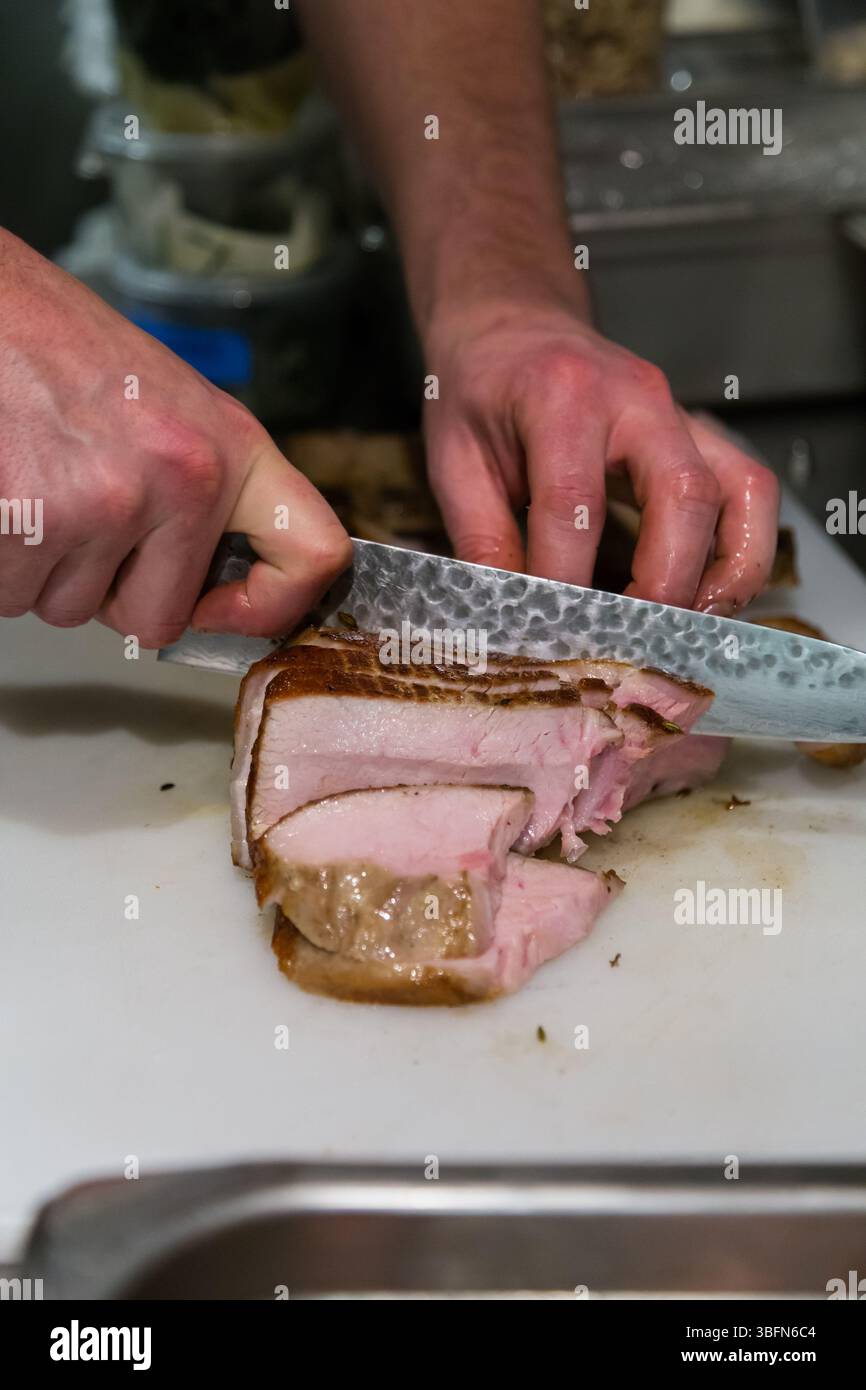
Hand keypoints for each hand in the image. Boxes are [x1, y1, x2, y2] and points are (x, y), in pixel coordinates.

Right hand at [0, 232, 349, 645]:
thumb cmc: (65, 349)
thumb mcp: (173, 407)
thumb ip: (203, 495)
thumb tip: (210, 591)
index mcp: (230, 449)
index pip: (312, 554)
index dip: (271, 605)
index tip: (221, 606)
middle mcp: (181, 479)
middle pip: (153, 620)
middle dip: (108, 591)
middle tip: (82, 518)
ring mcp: (103, 504)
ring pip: (68, 609)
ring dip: (43, 570)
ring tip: (38, 487)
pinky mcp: (26, 521)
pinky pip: (10, 596)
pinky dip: (0, 563)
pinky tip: (7, 493)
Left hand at [423, 298, 779, 614]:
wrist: (514, 327)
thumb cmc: (482, 388)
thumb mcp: (455, 458)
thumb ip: (481, 537)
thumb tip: (507, 617)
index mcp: (561, 395)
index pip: (574, 502)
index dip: (563, 579)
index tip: (548, 631)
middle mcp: (636, 398)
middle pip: (682, 495)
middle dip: (662, 584)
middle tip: (629, 643)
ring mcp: (679, 415)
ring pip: (738, 492)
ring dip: (723, 573)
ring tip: (685, 631)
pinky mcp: (702, 436)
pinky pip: (749, 492)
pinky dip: (742, 552)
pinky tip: (706, 599)